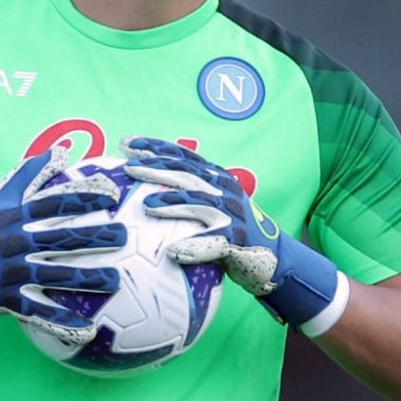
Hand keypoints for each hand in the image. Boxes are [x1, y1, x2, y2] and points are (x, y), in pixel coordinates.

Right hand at [0, 147, 126, 343]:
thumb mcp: (3, 198)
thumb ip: (32, 174)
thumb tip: (61, 150)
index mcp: (16, 218)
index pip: (54, 203)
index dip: (84, 196)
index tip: (112, 194)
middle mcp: (16, 244)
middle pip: (61, 238)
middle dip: (94, 237)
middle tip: (123, 236)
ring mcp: (12, 273)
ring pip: (55, 276)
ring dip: (87, 279)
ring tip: (115, 280)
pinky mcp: (9, 301)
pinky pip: (40, 312)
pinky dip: (62, 322)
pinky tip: (89, 329)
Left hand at [120, 136, 349, 335]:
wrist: (274, 257)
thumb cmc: (233, 231)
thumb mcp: (213, 203)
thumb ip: (189, 191)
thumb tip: (146, 188)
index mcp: (216, 177)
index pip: (182, 155)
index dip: (155, 146)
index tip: (126, 143)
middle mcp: (225, 189)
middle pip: (186, 173)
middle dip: (156, 167)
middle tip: (129, 167)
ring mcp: (233, 213)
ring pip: (199, 202)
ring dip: (173, 202)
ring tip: (148, 205)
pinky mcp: (239, 240)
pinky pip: (215, 243)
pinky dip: (195, 247)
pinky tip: (175, 252)